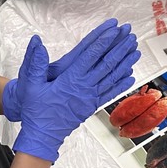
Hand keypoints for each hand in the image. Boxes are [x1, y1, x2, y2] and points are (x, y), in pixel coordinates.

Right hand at [11, 23, 139, 160]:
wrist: (41, 137)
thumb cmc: (36, 111)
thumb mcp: (30, 85)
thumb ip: (35, 63)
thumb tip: (37, 42)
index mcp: (70, 80)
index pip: (90, 56)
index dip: (103, 41)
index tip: (114, 30)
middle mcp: (84, 88)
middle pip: (107, 64)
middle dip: (120, 48)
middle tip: (131, 36)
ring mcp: (90, 98)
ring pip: (112, 77)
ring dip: (125, 63)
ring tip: (136, 51)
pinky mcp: (92, 106)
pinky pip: (110, 93)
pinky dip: (121, 84)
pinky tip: (130, 77)